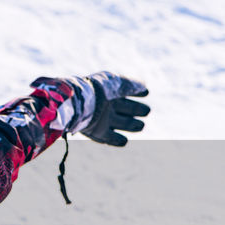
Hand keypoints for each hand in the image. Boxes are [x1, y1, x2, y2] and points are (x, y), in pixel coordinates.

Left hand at [33, 71, 150, 145]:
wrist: (78, 104)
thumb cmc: (97, 91)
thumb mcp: (115, 84)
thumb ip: (131, 86)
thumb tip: (145, 88)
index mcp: (111, 93)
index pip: (129, 93)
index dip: (138, 92)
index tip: (145, 92)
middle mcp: (107, 107)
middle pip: (128, 110)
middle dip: (138, 111)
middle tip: (145, 111)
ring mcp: (103, 120)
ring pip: (123, 124)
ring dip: (132, 126)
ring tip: (140, 125)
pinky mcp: (97, 132)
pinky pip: (110, 139)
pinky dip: (118, 141)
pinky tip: (124, 140)